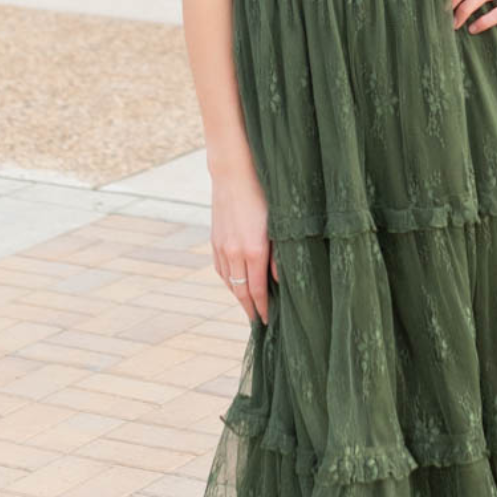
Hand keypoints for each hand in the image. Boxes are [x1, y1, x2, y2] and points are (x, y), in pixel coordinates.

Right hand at [211, 171, 278, 323]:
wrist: (234, 173)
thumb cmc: (264, 195)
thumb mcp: (279, 224)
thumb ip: (280, 254)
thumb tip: (281, 280)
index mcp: (254, 251)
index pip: (258, 291)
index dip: (263, 309)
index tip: (269, 322)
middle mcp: (235, 253)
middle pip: (241, 292)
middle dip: (250, 309)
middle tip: (259, 323)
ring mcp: (222, 247)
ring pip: (229, 282)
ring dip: (239, 297)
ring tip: (250, 307)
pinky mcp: (214, 240)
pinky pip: (220, 270)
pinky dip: (229, 282)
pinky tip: (236, 284)